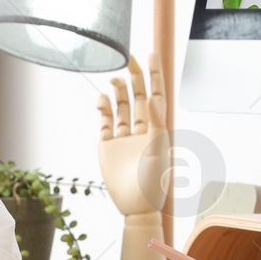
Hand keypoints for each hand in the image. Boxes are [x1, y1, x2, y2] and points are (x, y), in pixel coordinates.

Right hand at [97, 56, 169, 219]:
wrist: (136, 205)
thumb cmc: (153, 180)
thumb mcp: (158, 147)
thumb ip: (155, 121)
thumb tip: (153, 97)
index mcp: (157, 127)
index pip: (156, 94)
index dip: (154, 74)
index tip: (151, 54)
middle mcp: (141, 129)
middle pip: (137, 96)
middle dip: (134, 77)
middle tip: (128, 57)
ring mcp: (123, 137)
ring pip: (120, 106)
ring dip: (118, 91)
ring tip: (114, 78)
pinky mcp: (107, 145)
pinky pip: (105, 121)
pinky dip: (103, 108)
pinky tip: (102, 99)